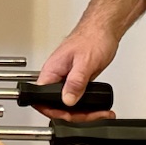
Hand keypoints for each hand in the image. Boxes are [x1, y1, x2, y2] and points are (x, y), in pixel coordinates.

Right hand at [31, 0, 145, 122]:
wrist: (104, 29)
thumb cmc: (92, 37)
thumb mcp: (85, 62)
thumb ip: (75, 82)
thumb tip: (67, 100)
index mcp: (51, 72)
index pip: (42, 99)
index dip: (55, 111)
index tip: (70, 115)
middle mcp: (56, 77)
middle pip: (57, 106)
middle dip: (76, 115)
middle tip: (93, 115)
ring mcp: (66, 80)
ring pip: (69, 105)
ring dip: (85, 113)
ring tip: (101, 113)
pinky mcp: (76, 81)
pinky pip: (77, 99)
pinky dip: (88, 107)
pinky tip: (99, 108)